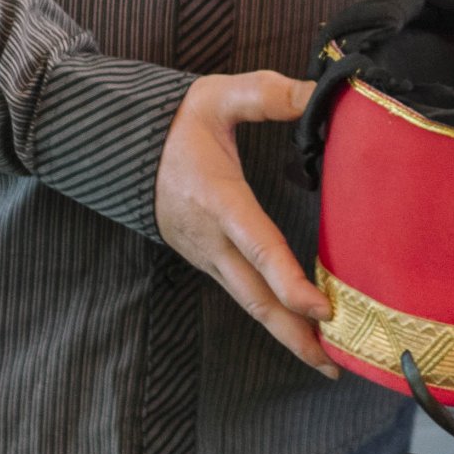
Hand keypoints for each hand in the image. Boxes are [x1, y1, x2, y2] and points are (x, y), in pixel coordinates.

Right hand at [155, 71, 336, 378]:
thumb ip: (269, 93)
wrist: (120, 145)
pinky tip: (299, 330)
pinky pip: (243, 294)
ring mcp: (205, 254)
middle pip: (254, 296)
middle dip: (292, 332)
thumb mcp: (218, 94)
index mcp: (216, 199)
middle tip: (333, 361)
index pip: (257, 246)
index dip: (288, 280)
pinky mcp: (207, 259)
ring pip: (248, 302)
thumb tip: (322, 92)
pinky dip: (271, 315)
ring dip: (285, 333)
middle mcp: (209, 238)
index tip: (320, 309)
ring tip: (326, 359)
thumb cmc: (176, 121)